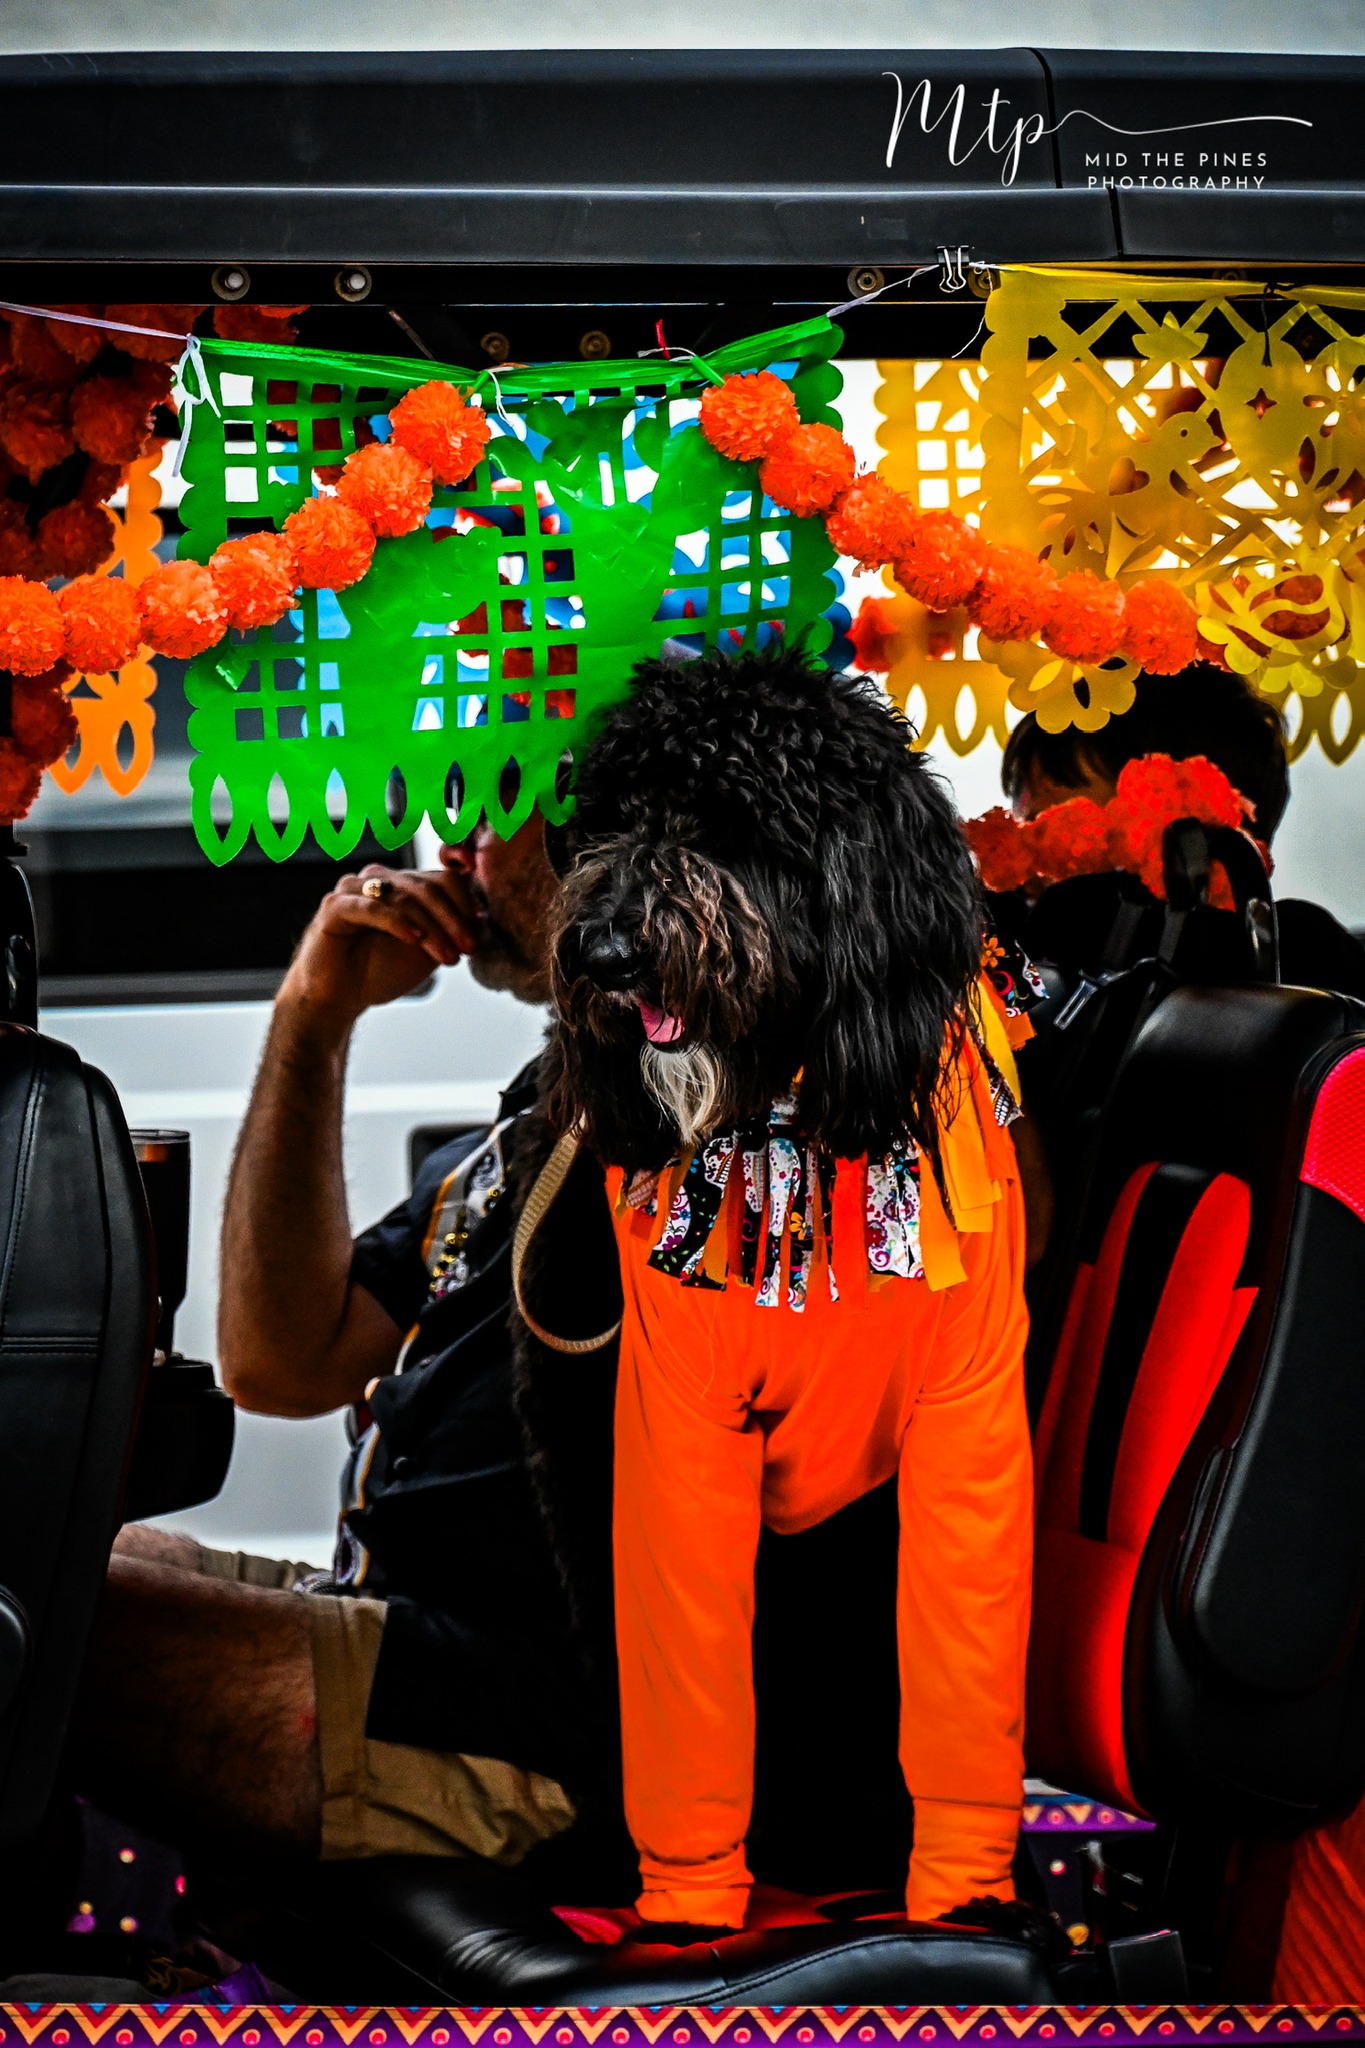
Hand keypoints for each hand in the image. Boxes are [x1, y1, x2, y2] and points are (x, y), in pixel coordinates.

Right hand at [278, 864, 479, 1026]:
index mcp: (404, 885)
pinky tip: (414, 940)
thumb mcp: (427, 951)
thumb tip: (484, 918)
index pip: (444, 879)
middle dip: (453, 919)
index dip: (466, 905)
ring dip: (432, 927)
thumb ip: (451, 931)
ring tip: (447, 956)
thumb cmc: (382, 971)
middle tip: (468, 948)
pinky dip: (397, 922)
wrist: (340, 998)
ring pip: (404, 895)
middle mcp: (381, 879)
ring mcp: (356, 888)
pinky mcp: (335, 905)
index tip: (477, 936)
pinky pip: (371, 907)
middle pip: (428, 886)